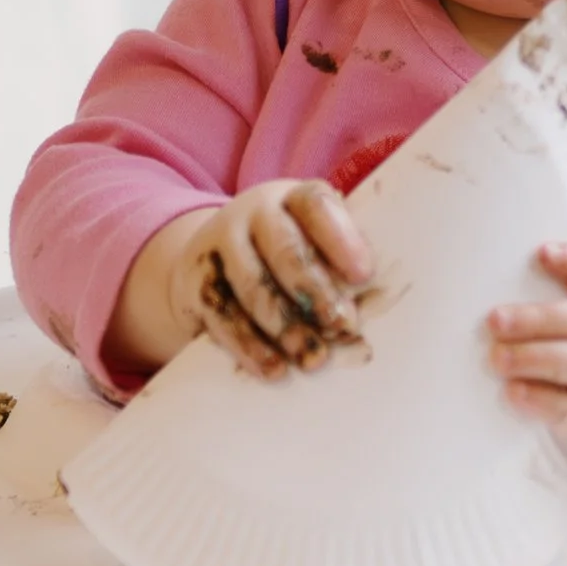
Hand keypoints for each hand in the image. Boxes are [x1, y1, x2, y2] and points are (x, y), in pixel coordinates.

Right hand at [113, 179, 374, 383]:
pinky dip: (250, 346)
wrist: (211, 256)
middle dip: (316, 292)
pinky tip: (274, 368)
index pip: (316, 207)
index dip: (341, 239)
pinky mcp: (195, 282)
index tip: (363, 275)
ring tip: (314, 358)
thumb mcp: (312, 241)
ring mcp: (218, 244)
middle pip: (284, 249)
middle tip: (344, 326)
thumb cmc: (286, 251)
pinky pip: (223, 316)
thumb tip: (371, 305)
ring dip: (286, 326)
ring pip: (252, 286)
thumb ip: (339, 263)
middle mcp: (252, 212)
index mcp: (293, 196)